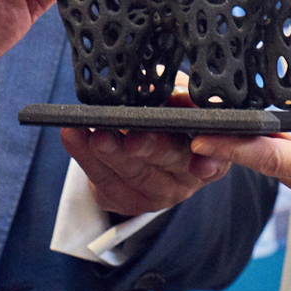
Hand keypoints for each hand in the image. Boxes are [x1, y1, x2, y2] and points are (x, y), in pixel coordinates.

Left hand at [62, 89, 229, 215]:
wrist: (142, 141)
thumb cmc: (168, 111)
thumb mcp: (178, 95)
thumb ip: (178, 93)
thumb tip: (166, 89)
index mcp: (212, 150)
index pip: (216, 155)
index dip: (210, 155)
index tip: (197, 148)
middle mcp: (188, 177)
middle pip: (171, 161)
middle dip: (150, 148)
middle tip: (132, 137)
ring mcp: (158, 193)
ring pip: (134, 174)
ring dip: (112, 154)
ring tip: (96, 136)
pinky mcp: (127, 200)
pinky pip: (104, 181)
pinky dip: (85, 157)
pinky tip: (73, 136)